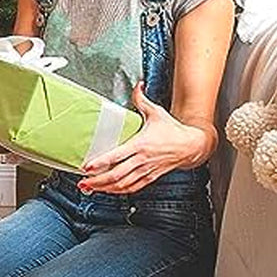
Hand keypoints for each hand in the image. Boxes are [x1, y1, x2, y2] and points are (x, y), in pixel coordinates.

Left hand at [79, 82, 207, 194]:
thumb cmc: (173, 130)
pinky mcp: (151, 177)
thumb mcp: (156, 112)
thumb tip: (138, 85)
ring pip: (124, 184)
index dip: (101, 163)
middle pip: (117, 175)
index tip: (87, 166)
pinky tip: (108, 190)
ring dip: (106, 188)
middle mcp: (143, 160)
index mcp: (141, 144)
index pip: (118, 156)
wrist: (193, 145)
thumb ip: (142, 100)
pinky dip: (119, 191)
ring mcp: (147, 170)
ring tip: (90, 188)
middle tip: (83, 182)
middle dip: (98, 181)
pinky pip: (133, 188)